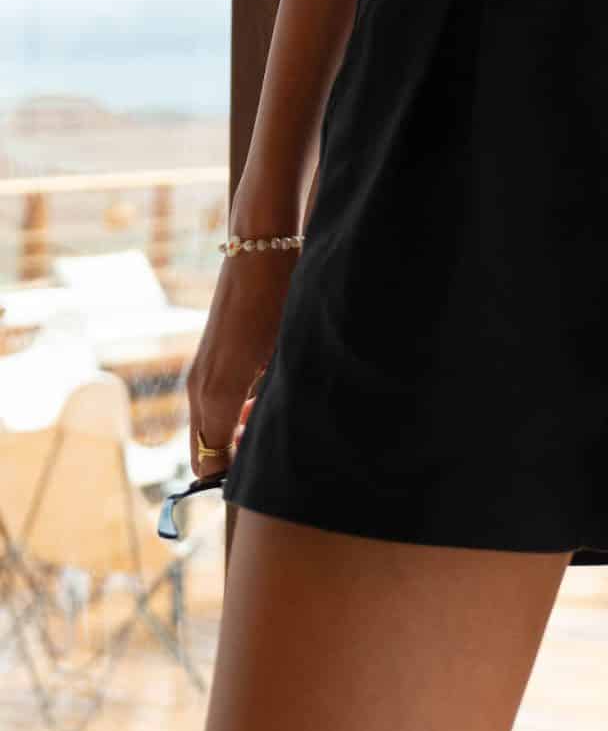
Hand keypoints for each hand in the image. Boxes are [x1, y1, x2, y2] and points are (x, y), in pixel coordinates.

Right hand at [185, 238, 299, 479]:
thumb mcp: (284, 356)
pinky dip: (232, 412)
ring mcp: (200, 372)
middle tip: (270, 449)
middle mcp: (199, 387)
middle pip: (204, 449)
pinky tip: (266, 397)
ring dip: (234, 434)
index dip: (233, 479)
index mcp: (216, 394)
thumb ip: (273, 404)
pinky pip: (212, 403)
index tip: (260, 481)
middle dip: (233, 459)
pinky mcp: (208, 358)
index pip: (209, 462)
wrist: (259, 249)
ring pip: (208, 426)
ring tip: (273, 420)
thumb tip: (274, 441)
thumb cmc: (278, 300)